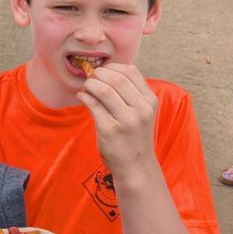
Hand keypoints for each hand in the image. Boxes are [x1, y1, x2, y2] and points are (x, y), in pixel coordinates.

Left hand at [76, 63, 157, 178]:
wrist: (136, 166)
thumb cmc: (135, 136)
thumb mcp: (142, 112)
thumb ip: (130, 93)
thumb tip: (104, 71)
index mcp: (150, 101)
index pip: (131, 71)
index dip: (112, 67)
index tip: (102, 71)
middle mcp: (141, 109)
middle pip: (115, 79)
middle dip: (98, 74)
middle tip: (90, 78)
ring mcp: (126, 120)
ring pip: (104, 90)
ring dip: (90, 85)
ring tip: (86, 88)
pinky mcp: (110, 129)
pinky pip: (93, 105)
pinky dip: (84, 97)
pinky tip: (82, 97)